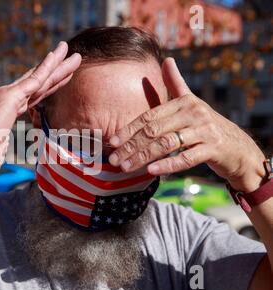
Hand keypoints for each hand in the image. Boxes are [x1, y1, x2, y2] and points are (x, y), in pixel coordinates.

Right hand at [0, 42, 81, 184]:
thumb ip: (0, 151)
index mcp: (6, 112)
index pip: (33, 97)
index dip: (48, 87)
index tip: (61, 80)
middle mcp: (6, 100)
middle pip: (38, 83)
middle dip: (56, 70)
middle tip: (71, 58)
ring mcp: (7, 96)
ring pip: (39, 77)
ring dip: (56, 63)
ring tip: (69, 49)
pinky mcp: (8, 97)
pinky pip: (33, 79)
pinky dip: (46, 66)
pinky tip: (58, 55)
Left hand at [108, 57, 265, 192]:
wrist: (238, 146)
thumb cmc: (206, 124)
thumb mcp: (191, 103)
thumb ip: (176, 83)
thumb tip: (167, 59)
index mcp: (184, 102)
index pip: (149, 116)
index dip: (129, 129)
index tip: (112, 141)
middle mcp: (194, 113)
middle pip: (155, 131)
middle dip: (131, 146)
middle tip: (113, 159)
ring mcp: (205, 131)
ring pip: (167, 144)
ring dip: (143, 157)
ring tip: (125, 167)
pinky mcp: (213, 148)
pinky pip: (186, 158)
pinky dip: (168, 164)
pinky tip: (151, 170)